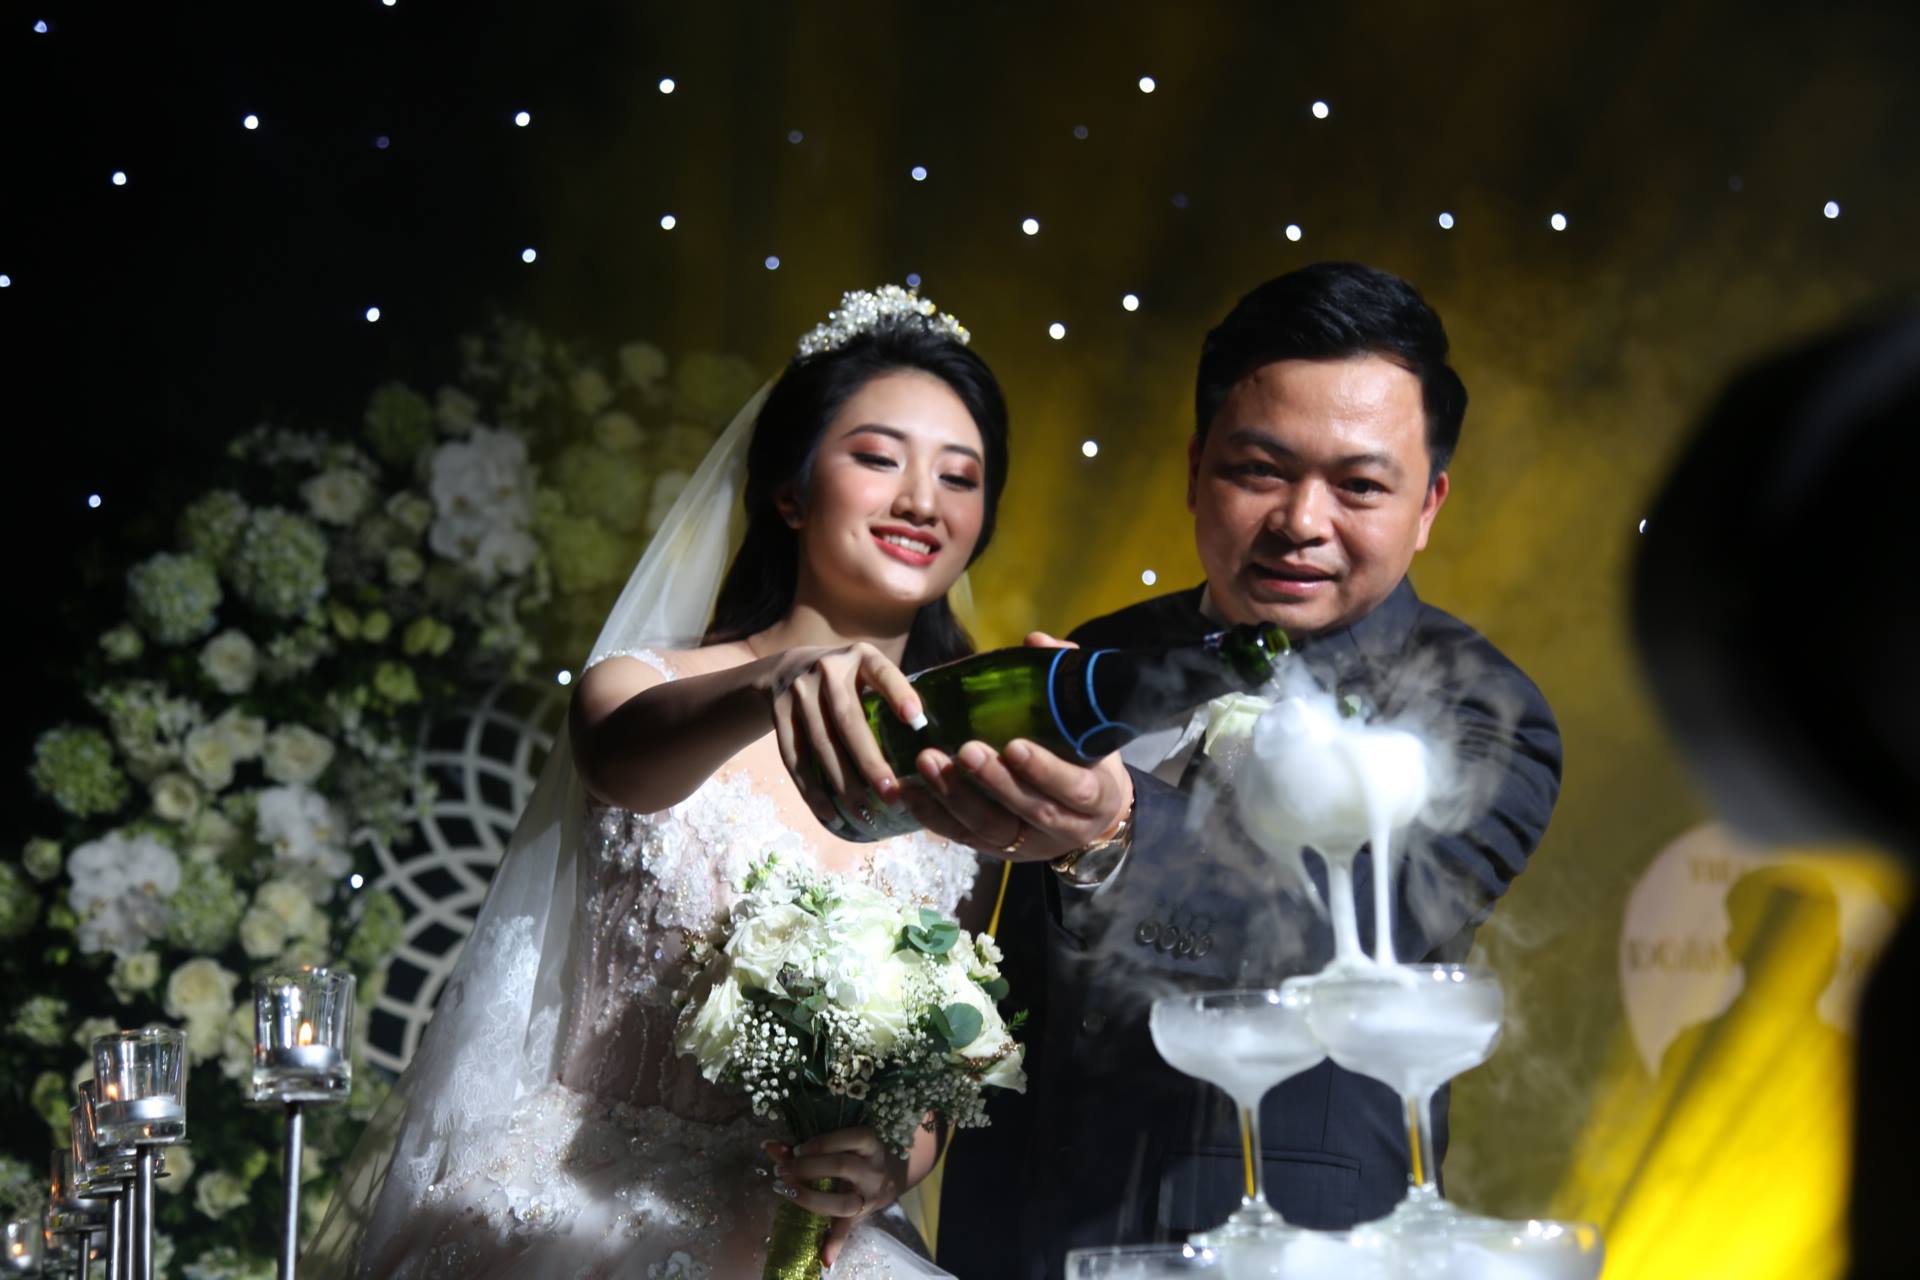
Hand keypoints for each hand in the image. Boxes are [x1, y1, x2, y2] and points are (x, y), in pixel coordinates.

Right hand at [759, 642, 923, 829]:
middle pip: (848, 720)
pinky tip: (830, 813)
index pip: (882, 672)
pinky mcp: (778, 712)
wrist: (788, 667)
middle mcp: (827, 669)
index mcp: (860, 656)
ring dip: (842, 783)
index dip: (898, 694)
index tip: (916, 720)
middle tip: (891, 794)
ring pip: (820, 744)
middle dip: (869, 761)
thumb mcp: (868, 671)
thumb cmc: (846, 680)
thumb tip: (929, 744)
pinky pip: (794, 757)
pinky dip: (811, 788)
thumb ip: (893, 695)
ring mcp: (798, 691)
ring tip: (864, 813)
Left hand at [764, 1127, 908, 1267]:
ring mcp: (870, 1195)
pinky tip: (824, 1257)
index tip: (797, 1150)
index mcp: (869, 1145)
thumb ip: (804, 1146)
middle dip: (808, 1168)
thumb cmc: (855, 1154)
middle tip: (781, 1171)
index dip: (822, 1144)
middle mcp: (873, 1170)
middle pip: (843, 1167)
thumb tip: (769, 1146)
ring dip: (811, 1199)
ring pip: (843, 1201)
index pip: (850, 1138)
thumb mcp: (840, 1144)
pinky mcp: (862, 1216)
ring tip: (787, 1192)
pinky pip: (847, 1230)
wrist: (892, 1175)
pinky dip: (835, 1244)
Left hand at [902, 632, 1133, 861]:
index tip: (1014, 745)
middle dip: (992, 782)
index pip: (1074, 788)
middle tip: (963, 750)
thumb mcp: (1091, 726)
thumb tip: (1035, 642)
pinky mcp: (997, 849)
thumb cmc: (1088, 758)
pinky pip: (962, 836)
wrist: (1091, 814)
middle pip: (1027, 810)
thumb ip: (1068, 684)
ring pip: (989, 828)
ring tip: (927, 762)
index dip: (1044, 770)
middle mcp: (1065, 827)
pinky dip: (933, 815)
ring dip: (955, 797)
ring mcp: (1028, 842)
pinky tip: (908, 791)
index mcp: (1096, 796)